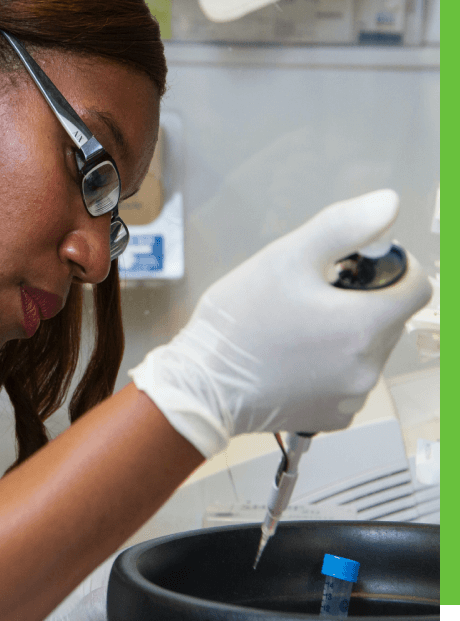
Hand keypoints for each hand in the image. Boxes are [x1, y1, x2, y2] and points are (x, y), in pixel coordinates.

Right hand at [130, 190, 432, 457]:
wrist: (201, 385)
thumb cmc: (237, 322)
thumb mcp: (285, 257)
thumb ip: (343, 226)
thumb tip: (387, 204)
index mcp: (363, 325)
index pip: (418, 287)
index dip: (392, 267)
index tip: (355, 266)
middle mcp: (367, 368)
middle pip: (391, 318)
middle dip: (361, 300)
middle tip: (312, 295)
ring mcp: (351, 396)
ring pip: (370, 348)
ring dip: (346, 332)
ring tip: (297, 327)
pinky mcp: (333, 416)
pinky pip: (349, 379)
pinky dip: (332, 365)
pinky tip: (294, 356)